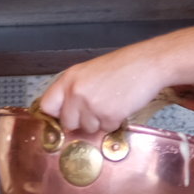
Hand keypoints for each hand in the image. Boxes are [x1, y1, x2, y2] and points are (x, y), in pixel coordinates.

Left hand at [34, 46, 175, 136]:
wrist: (147, 64)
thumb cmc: (121, 66)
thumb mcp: (89, 72)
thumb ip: (74, 89)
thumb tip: (66, 112)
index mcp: (68, 79)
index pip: (47, 106)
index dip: (56, 114)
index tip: (63, 117)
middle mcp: (76, 92)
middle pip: (67, 123)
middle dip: (81, 121)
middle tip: (96, 109)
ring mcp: (91, 105)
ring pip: (88, 128)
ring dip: (99, 122)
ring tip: (111, 103)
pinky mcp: (108, 115)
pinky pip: (106, 129)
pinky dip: (114, 122)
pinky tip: (121, 106)